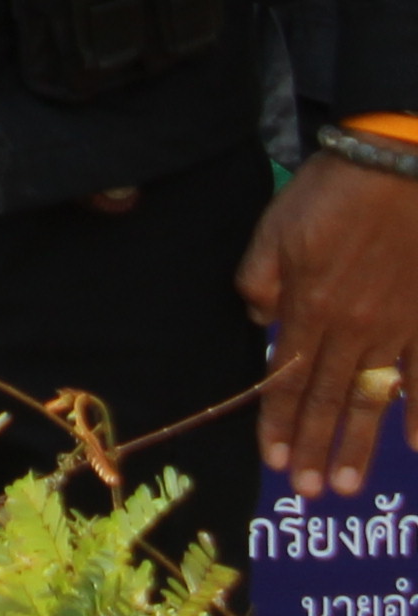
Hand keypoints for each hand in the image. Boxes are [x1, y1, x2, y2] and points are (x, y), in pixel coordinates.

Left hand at [244, 152, 417, 494]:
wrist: (399, 168)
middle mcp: (352, 328)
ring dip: (360, 443)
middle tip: (311, 493)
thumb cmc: (331, 192)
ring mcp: (396, 327)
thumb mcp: (274, 226)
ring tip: (349, 483)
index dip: (281, 422)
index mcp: (308, 307)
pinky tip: (416, 443)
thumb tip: (260, 320)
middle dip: (318, 448)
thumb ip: (260, 278)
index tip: (276, 462)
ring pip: (373, 397)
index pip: (288, 379)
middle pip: (329, 399)